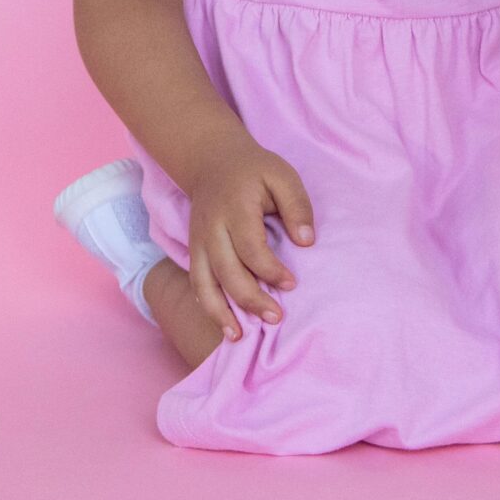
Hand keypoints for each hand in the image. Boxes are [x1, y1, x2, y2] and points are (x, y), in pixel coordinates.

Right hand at [181, 142, 316, 341]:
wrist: (211, 162)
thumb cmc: (254, 171)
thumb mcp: (282, 176)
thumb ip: (296, 205)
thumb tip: (306, 240)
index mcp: (235, 209)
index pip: (250, 248)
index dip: (270, 271)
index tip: (292, 284)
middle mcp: (211, 229)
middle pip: (226, 272)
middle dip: (249, 299)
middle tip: (275, 317)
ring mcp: (198, 241)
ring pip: (204, 283)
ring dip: (220, 312)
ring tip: (238, 337)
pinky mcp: (193, 250)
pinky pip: (196, 283)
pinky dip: (207, 306)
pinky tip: (223, 325)